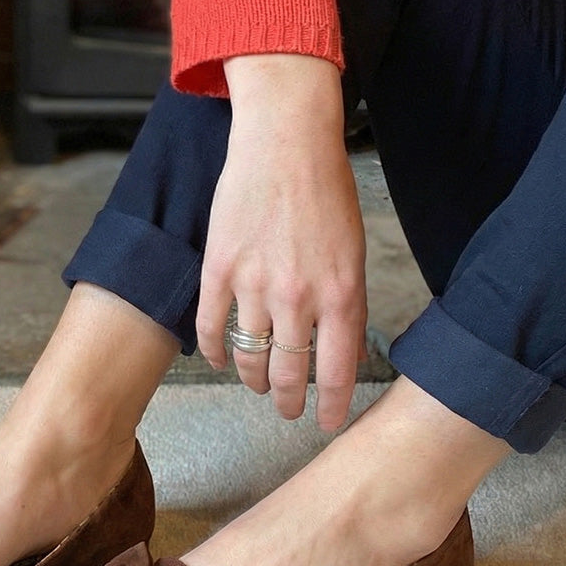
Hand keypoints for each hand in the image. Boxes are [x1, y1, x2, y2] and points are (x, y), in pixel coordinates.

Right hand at [196, 54, 367, 430]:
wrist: (285, 143)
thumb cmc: (326, 192)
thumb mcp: (353, 253)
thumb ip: (345, 305)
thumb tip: (336, 350)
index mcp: (341, 294)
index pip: (336, 372)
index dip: (331, 406)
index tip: (327, 422)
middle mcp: (297, 298)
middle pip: (289, 374)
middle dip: (289, 401)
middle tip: (287, 409)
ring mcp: (253, 286)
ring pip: (250, 358)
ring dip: (254, 380)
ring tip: (258, 385)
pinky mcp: (218, 270)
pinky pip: (212, 328)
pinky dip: (216, 352)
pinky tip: (220, 361)